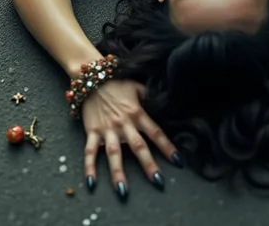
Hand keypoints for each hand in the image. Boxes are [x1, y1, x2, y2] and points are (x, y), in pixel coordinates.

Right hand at [81, 79, 182, 197]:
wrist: (92, 77)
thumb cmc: (117, 82)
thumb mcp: (136, 86)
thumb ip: (149, 96)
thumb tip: (164, 100)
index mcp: (137, 113)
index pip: (156, 132)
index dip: (167, 147)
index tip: (178, 161)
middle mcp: (124, 124)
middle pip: (138, 146)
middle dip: (149, 165)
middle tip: (158, 182)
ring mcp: (107, 129)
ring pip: (114, 153)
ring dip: (118, 173)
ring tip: (123, 192)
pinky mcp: (92, 131)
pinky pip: (89, 152)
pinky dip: (89, 167)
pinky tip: (91, 183)